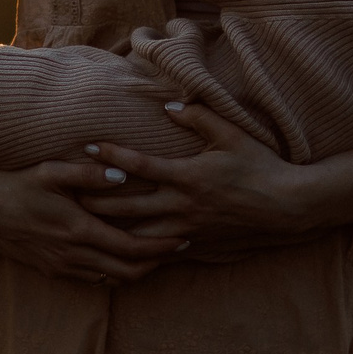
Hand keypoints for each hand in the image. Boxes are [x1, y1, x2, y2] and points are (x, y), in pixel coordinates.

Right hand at [0, 154, 189, 285]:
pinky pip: (92, 278)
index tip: (184, 237)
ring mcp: (61, 265)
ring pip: (111, 278)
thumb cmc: (17, 181)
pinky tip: (123, 258)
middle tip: (182, 247)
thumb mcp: (51, 170)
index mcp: (78, 230)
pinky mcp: (51, 268)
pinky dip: (114, 272)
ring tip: (159, 253)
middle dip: (158, 261)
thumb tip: (123, 173)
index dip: (161, 246)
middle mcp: (72, 254)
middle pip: (127, 270)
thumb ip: (89, 173)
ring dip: (137, 269)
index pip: (131, 247)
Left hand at [79, 101, 310, 245]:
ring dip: (109, 229)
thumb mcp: (232, 134)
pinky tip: (116, 249)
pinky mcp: (195, 243)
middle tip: (66, 194)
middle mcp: (183, 205)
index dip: (111, 155)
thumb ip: (199, 116)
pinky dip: (135, 249)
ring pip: (138, 234)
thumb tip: (168, 103)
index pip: (140, 165)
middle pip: (127, 206)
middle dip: (95, 200)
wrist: (286, 206)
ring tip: (82, 224)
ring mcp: (187, 228)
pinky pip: (158, 250)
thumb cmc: (260, 165)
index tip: (86, 145)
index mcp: (188, 175)